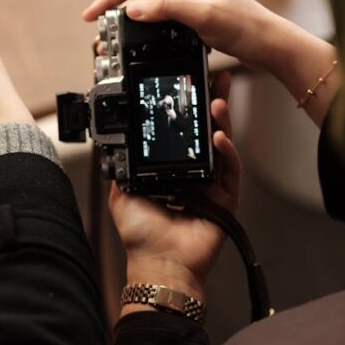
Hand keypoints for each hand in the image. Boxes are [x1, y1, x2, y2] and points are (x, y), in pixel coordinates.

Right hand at [83, 0, 338, 125]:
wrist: (269, 45)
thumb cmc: (244, 27)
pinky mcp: (194, 15)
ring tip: (113, 34)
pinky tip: (140, 39)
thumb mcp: (202, 17)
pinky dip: (148, 28)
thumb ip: (166, 10)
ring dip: (132, 19)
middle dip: (117, 7)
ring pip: (151, 5)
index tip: (92, 14)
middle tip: (97, 26)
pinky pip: (162, 18)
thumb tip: (132, 9)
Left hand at [108, 72, 238, 309]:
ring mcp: (212, 186)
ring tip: (217, 101)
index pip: (182, 134)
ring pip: (222, 146)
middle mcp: (194, 175)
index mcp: (172, 171)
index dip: (187, 112)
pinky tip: (219, 137)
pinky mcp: (226, 199)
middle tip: (215, 80)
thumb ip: (121, 169)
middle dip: (212, 105)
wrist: (159, 263)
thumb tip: (113, 147)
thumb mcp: (120, 194)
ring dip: (221, 122)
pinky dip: (227, 152)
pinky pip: (231, 170)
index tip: (186, 88)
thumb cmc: (141, 236)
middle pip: (207, 133)